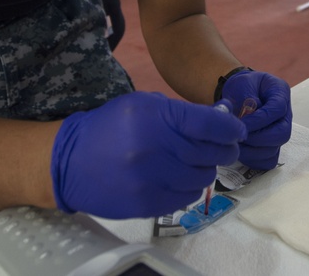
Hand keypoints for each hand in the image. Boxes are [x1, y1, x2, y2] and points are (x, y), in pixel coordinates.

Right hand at [51, 92, 245, 218]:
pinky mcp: (147, 204)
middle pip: (211, 153)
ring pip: (203, 177)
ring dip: (206, 168)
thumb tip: (223, 119)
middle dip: (224, 149)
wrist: (71, 160)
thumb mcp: (145, 105)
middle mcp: (155, 148)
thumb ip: (184, 112)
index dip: (231, 129)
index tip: (237, 131)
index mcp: (156, 118)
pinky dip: (190, 187)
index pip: (210, 126)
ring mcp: (151, 180)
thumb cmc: (112, 126)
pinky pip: (187, 197)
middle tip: (224, 147)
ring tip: (195, 161)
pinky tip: (179, 177)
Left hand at [219, 70, 291, 169]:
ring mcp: (280, 132)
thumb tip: (249, 115)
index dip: (259, 120)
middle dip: (258, 139)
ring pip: (274, 150)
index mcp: (280, 93)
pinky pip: (268, 161)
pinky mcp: (272, 146)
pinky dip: (253, 160)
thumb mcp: (242, 83)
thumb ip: (246, 97)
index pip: (277, 109)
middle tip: (238, 137)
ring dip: (252, 151)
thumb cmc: (243, 86)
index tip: (241, 123)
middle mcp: (285, 115)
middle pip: (282, 134)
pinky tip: (241, 151)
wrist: (241, 93)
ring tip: (235, 144)